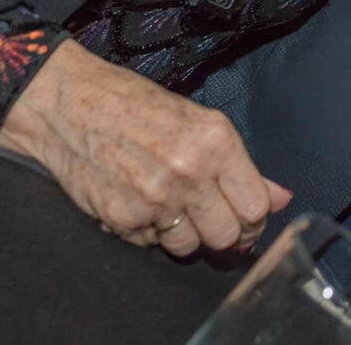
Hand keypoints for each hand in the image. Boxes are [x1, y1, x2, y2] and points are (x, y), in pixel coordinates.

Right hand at [0, 40, 291, 255]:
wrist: (68, 103)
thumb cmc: (134, 105)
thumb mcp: (197, 122)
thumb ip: (242, 167)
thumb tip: (282, 198)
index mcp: (216, 140)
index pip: (256, 206)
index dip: (252, 218)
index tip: (243, 218)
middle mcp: (190, 171)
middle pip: (227, 236)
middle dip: (219, 232)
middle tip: (205, 215)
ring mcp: (155, 198)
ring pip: (189, 247)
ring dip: (182, 234)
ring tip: (166, 203)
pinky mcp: (122, 218)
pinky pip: (149, 243)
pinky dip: (145, 230)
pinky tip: (136, 200)